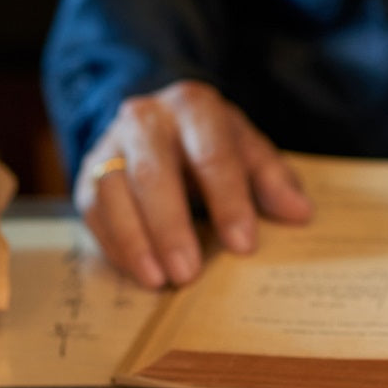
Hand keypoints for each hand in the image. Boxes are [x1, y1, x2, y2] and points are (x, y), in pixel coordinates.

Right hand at [74, 80, 312, 286]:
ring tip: (159, 280)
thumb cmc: (212, 144)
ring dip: (135, 240)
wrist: (161, 125)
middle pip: (153, 172)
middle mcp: (146, 119)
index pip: (212, 154)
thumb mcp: (249, 151)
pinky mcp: (88, 172)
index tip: (243, 245)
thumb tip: (300, 213)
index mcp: (195, 107)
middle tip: (189, 274)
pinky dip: (114, 244)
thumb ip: (272, 180)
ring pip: (112, 191)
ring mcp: (110, 143)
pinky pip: (93, 210)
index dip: (228, 201)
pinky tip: (138, 272)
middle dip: (171, 226)